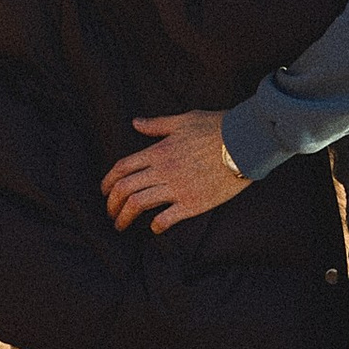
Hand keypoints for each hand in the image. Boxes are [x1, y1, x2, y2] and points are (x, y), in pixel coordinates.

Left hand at [102, 112, 246, 233]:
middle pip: (125, 189)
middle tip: (110, 213)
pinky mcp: (193, 203)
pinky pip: (166, 218)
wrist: (244, 142)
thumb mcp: (183, 120)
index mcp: (158, 151)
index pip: (122, 168)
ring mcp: (176, 188)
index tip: (104, 191)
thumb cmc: (216, 127)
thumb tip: (135, 123)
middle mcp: (162, 170)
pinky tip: (155, 228)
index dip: (108, 181)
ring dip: (125, 217)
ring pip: (138, 204)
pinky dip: (156, 226)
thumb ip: (157, 124)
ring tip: (121, 225)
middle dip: (111, 204)